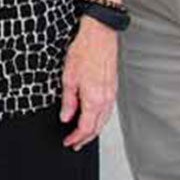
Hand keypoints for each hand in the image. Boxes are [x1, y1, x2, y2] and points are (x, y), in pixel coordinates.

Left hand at [60, 16, 119, 149]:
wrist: (100, 36)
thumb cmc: (84, 51)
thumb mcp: (68, 77)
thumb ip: (68, 101)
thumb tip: (66, 117)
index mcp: (93, 99)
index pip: (85, 127)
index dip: (76, 138)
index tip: (68, 142)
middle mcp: (105, 99)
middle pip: (96, 127)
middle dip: (85, 139)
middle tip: (74, 144)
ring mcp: (111, 94)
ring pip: (103, 120)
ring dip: (93, 131)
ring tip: (83, 136)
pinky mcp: (113, 88)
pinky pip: (107, 111)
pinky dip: (100, 120)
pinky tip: (94, 119)